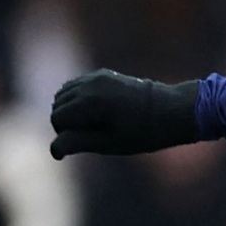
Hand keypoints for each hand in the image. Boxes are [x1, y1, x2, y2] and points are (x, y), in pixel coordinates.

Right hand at [50, 70, 203, 157]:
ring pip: (65, 94)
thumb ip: (78, 143)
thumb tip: (53, 150)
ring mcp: (95, 77)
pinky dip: (79, 98)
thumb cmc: (143, 132)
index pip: (57, 119)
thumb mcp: (109, 143)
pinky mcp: (103, 74)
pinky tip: (98, 111)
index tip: (91, 141)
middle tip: (95, 134)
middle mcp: (88, 85)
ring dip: (72, 109)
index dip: (67, 134)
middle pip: (58, 105)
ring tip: (97, 123)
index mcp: (88, 102)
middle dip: (68, 121)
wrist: (172, 110)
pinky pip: (77, 85)